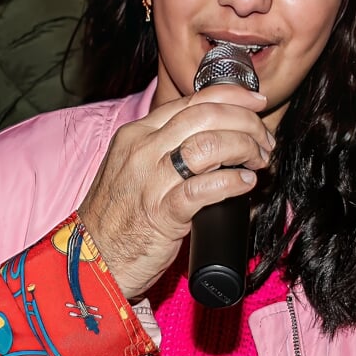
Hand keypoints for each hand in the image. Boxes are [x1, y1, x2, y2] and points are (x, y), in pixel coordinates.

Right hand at [77, 85, 272, 299]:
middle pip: (206, 116)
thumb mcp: (134, 168)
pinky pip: (204, 188)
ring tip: (259, 161)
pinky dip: (232, 182)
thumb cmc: (117, 216)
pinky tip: (246, 183)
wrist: (90, 257)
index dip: (231, 97)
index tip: (256, 103)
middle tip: (264, 141)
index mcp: (137, 133)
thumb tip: (215, 140)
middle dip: (245, 122)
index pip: (192, 100)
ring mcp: (150, 180)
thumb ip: (165, 148)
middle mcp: (142, 149)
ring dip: (244, 148)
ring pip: (209, 145)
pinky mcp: (160, 213)